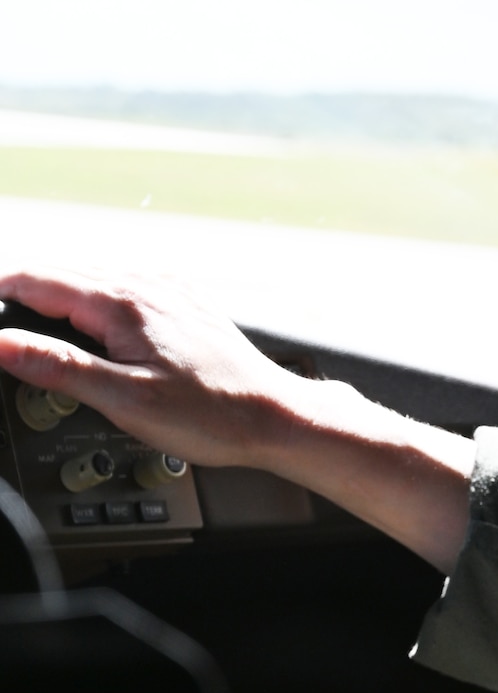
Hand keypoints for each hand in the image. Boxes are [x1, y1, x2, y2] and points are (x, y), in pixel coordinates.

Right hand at [0, 268, 308, 468]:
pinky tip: (95, 326)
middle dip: (22, 293)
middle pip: (59, 275)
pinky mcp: (183, 304)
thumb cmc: (213, 415)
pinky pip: (124, 289)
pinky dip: (97, 302)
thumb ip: (58, 368)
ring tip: (33, 318)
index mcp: (120, 303)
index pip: (34, 280)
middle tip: (2, 317)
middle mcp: (143, 285)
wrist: (275, 416)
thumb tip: (0, 343)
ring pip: (92, 280)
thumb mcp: (125, 401)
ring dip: (59, 296)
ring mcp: (166, 291)